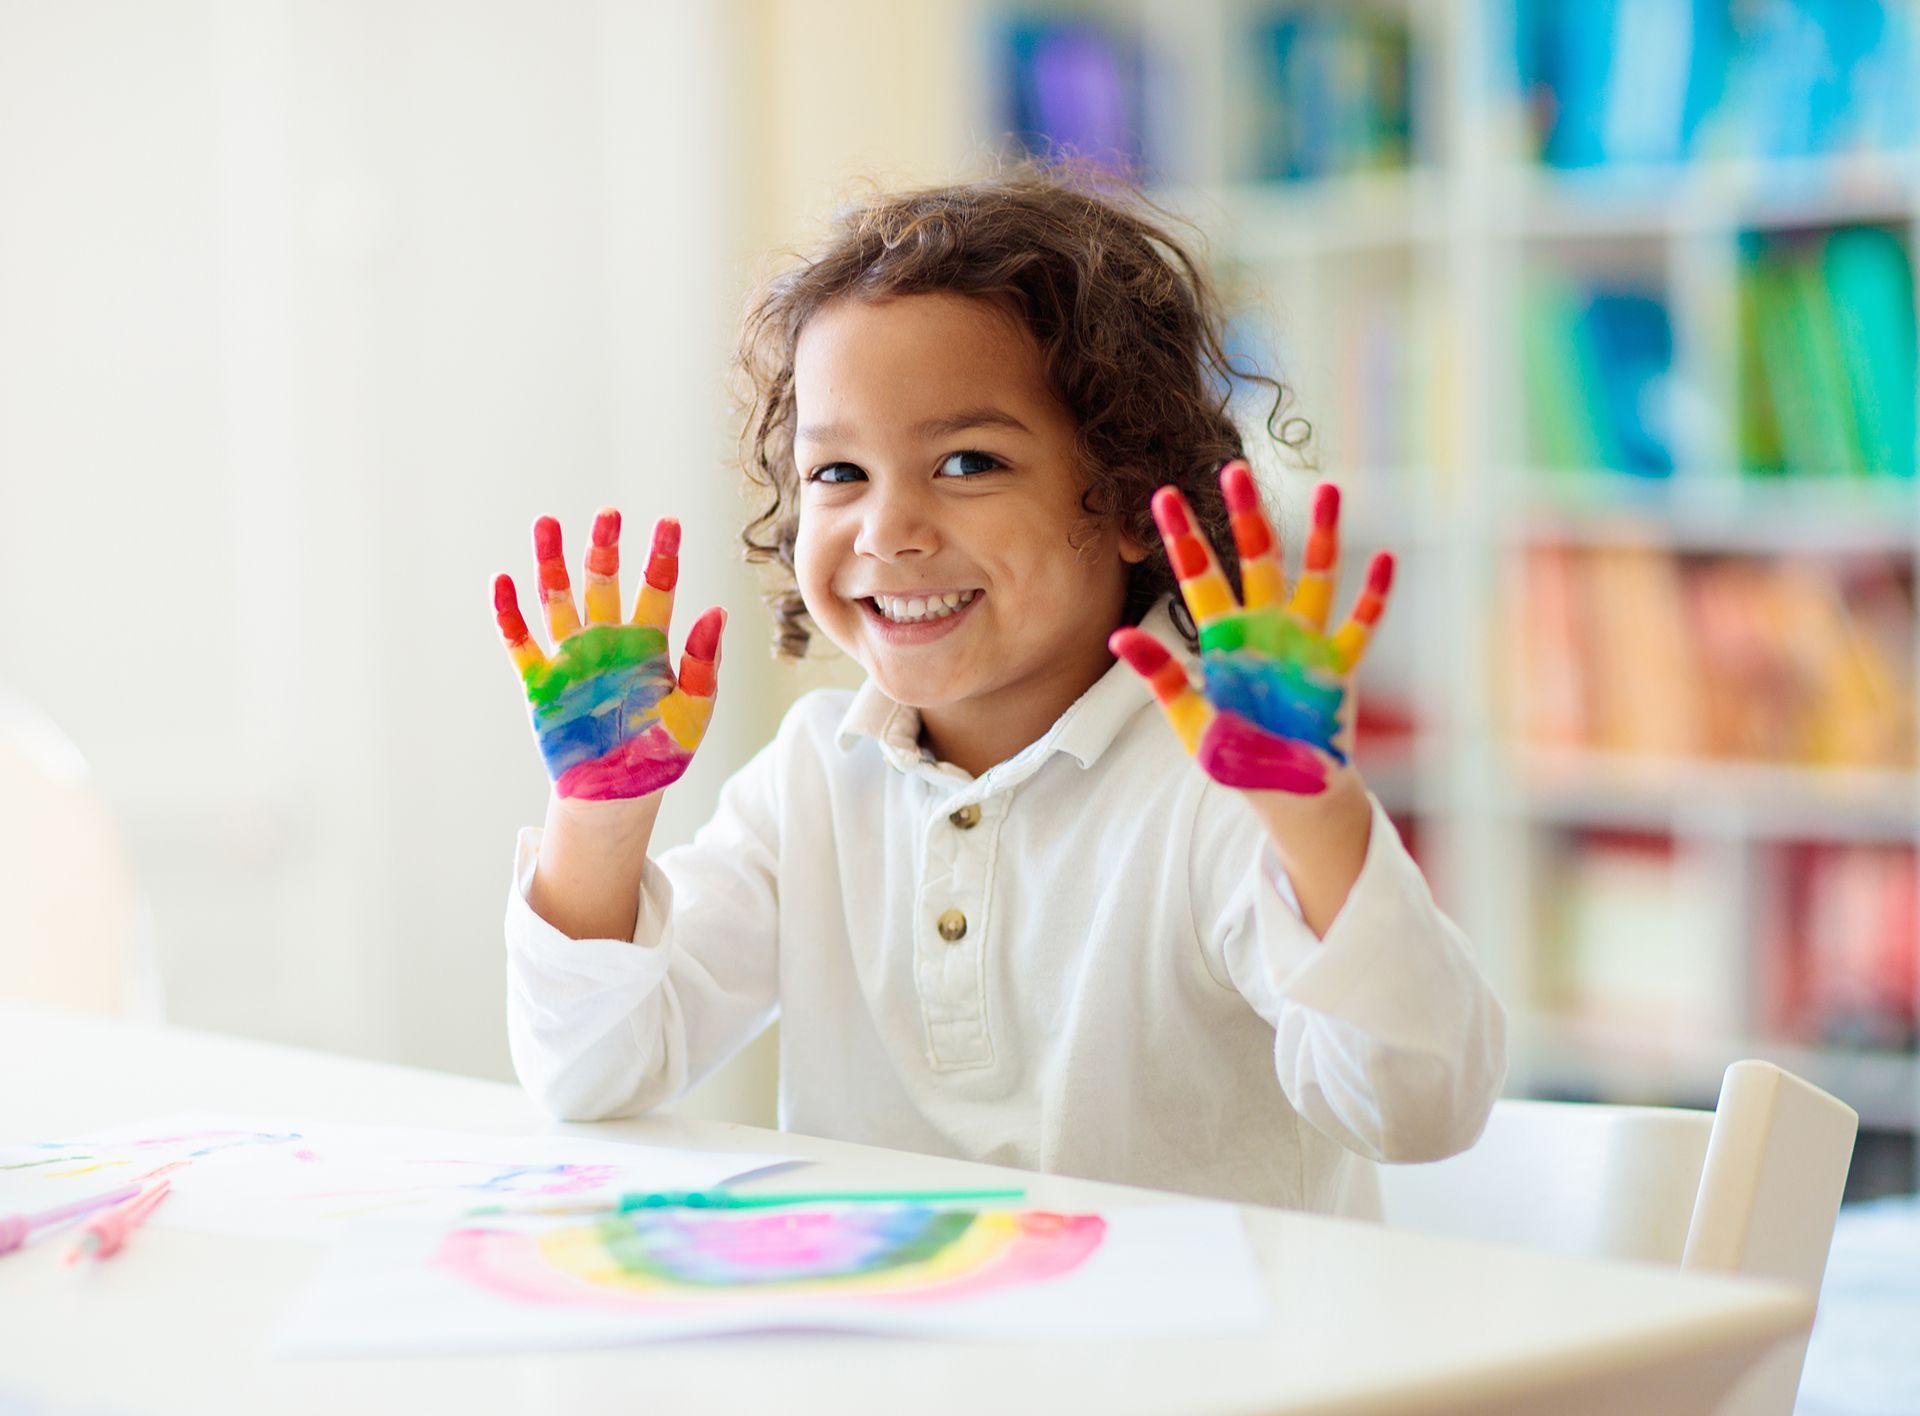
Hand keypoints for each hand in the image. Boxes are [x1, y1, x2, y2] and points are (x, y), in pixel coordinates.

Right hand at [493, 509, 724, 800]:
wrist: (617, 796)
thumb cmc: (661, 753)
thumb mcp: (693, 711)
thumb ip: (704, 664)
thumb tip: (717, 612)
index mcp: (649, 643)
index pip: (657, 587)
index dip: (661, 555)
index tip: (668, 522)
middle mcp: (608, 640)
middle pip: (604, 582)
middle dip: (604, 548)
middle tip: (608, 514)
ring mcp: (571, 658)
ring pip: (559, 599)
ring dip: (551, 563)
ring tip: (546, 523)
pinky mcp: (541, 683)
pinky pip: (520, 642)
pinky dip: (509, 614)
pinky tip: (502, 581)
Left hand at [1110, 462, 1392, 795]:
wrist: (1289, 793)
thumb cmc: (1237, 760)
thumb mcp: (1191, 720)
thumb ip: (1163, 675)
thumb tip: (1118, 635)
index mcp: (1223, 637)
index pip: (1199, 575)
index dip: (1183, 536)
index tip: (1165, 494)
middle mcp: (1264, 627)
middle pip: (1256, 558)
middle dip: (1245, 515)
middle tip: (1233, 470)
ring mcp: (1304, 642)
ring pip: (1315, 576)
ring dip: (1323, 535)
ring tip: (1328, 489)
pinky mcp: (1338, 666)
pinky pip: (1360, 625)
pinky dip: (1373, 596)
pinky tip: (1383, 559)